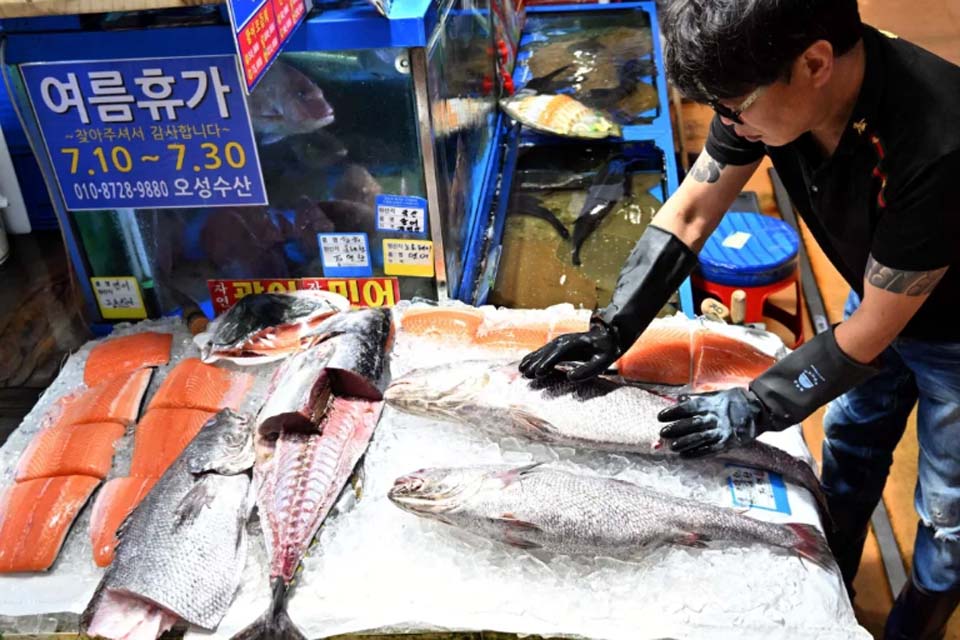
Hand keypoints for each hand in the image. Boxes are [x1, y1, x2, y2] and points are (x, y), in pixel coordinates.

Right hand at [519, 321, 620, 380]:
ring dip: (531, 360)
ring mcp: (559, 342)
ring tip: (521, 370)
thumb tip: (570, 377)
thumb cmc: (605, 350)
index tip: (538, 373)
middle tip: (525, 374)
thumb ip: (587, 369)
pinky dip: (533, 357)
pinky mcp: (558, 346)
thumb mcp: (602, 361)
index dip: (547, 363)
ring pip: (542, 351)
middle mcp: (563, 341)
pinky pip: (542, 351)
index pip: (557, 353)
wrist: (607, 336)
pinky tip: (525, 363)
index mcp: (574, 343)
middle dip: (535, 363)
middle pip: (546, 352)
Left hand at [657, 388, 777, 456]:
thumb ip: (697, 398)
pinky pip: (709, 450)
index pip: (687, 408)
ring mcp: (721, 431)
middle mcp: (714, 418)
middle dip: (675, 429)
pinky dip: (696, 453)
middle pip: (691, 424)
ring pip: (699, 439)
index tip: (661, 416)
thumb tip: (678, 399)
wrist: (758, 410)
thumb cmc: (735, 400)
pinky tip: (684, 456)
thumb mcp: (716, 394)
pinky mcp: (727, 442)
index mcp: (710, 404)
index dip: (673, 412)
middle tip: (663, 433)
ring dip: (683, 443)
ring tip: (671, 446)